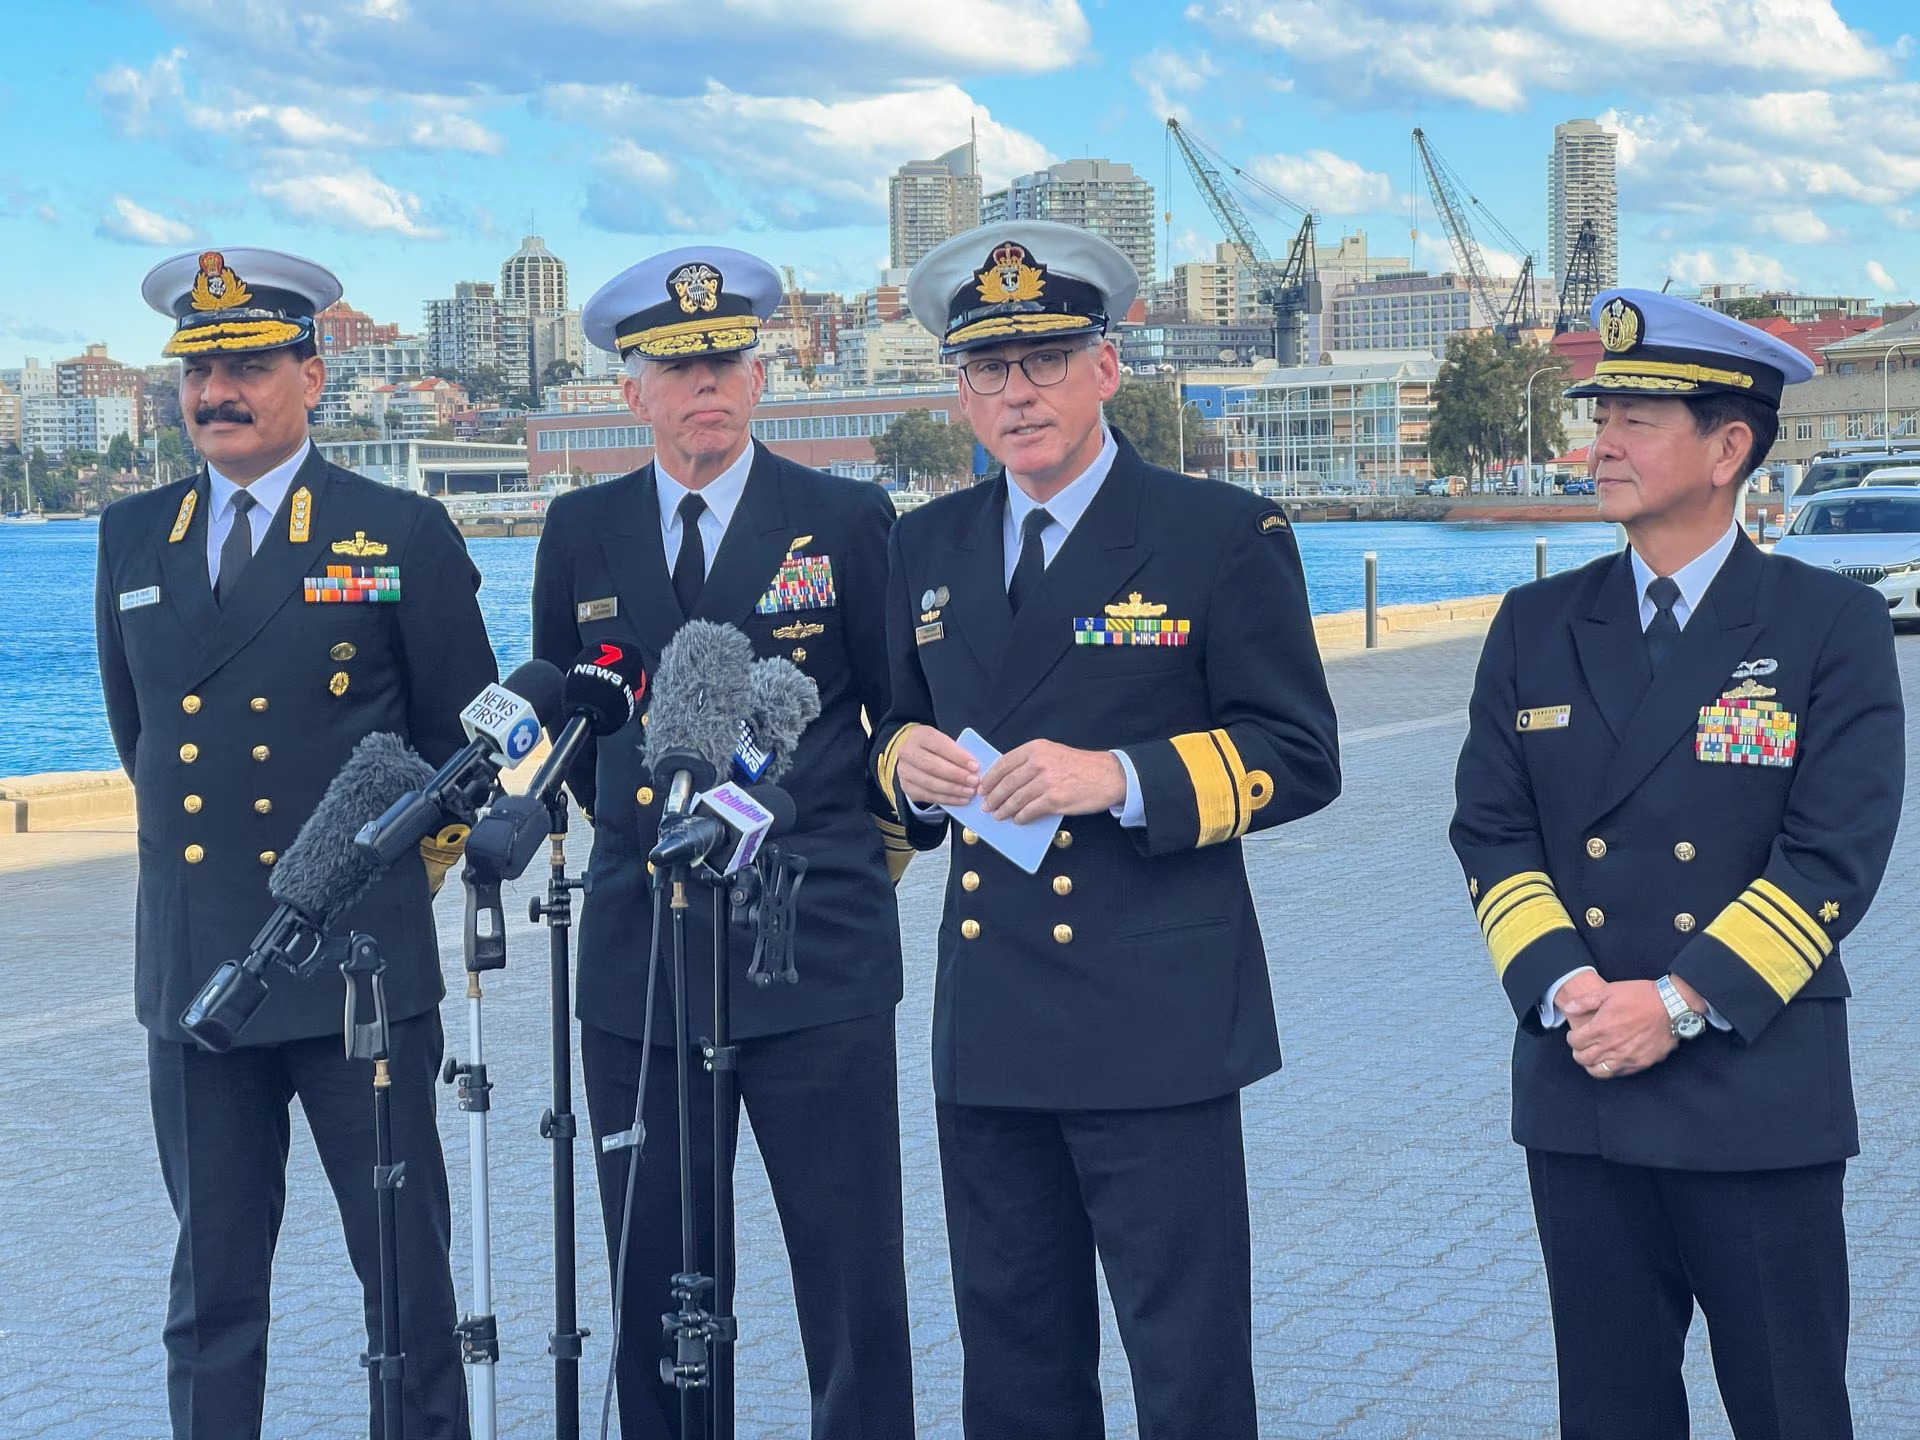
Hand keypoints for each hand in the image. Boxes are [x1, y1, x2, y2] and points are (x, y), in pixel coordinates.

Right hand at [896, 725, 978, 808]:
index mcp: (920, 735)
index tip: (975, 766)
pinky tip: (961, 800)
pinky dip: (947, 799)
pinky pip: (928, 796)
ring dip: (953, 789)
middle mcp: (908, 752)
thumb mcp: (942, 740)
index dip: (958, 757)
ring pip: (930, 783)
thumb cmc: (933, 747)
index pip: (939, 745)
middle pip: (933, 766)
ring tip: (970, 792)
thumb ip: (956, 751)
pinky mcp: (906, 787)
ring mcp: (904, 771)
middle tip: (974, 782)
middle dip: (956, 775)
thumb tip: (974, 767)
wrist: (910, 754)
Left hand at [979, 740, 1125, 823]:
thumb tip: (1007, 779)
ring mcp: (1046, 782)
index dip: (990, 778)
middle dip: (993, 797)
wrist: (1108, 776)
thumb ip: (1031, 762)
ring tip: (999, 815)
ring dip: (1004, 809)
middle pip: (1007, 783)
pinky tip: (1018, 819)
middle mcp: (1038, 763)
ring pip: (1015, 799)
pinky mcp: (1054, 800)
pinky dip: (1021, 817)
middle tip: (987, 806)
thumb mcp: (1053, 753)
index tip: (983, 787)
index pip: (1004, 763)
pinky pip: (1029, 811)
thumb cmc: (1081, 766)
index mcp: (1036, 749)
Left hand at [1564, 979, 1677, 1078]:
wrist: (1672, 1006)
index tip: (1574, 1035)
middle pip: (1583, 1058)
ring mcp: (1626, 1057)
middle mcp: (1611, 1046)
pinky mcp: (1640, 1063)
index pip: (1575, 1042)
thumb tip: (1568, 1007)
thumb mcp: (1608, 991)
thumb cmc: (1641, 996)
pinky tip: (1610, 1061)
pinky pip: (1619, 1073)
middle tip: (1581, 1047)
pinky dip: (1610, 1069)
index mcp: (1600, 1028)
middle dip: (1578, 1053)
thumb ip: (1584, 1001)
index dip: (1571, 1038)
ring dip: (1592, 1065)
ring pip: (1599, 1071)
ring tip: (1593, 1058)